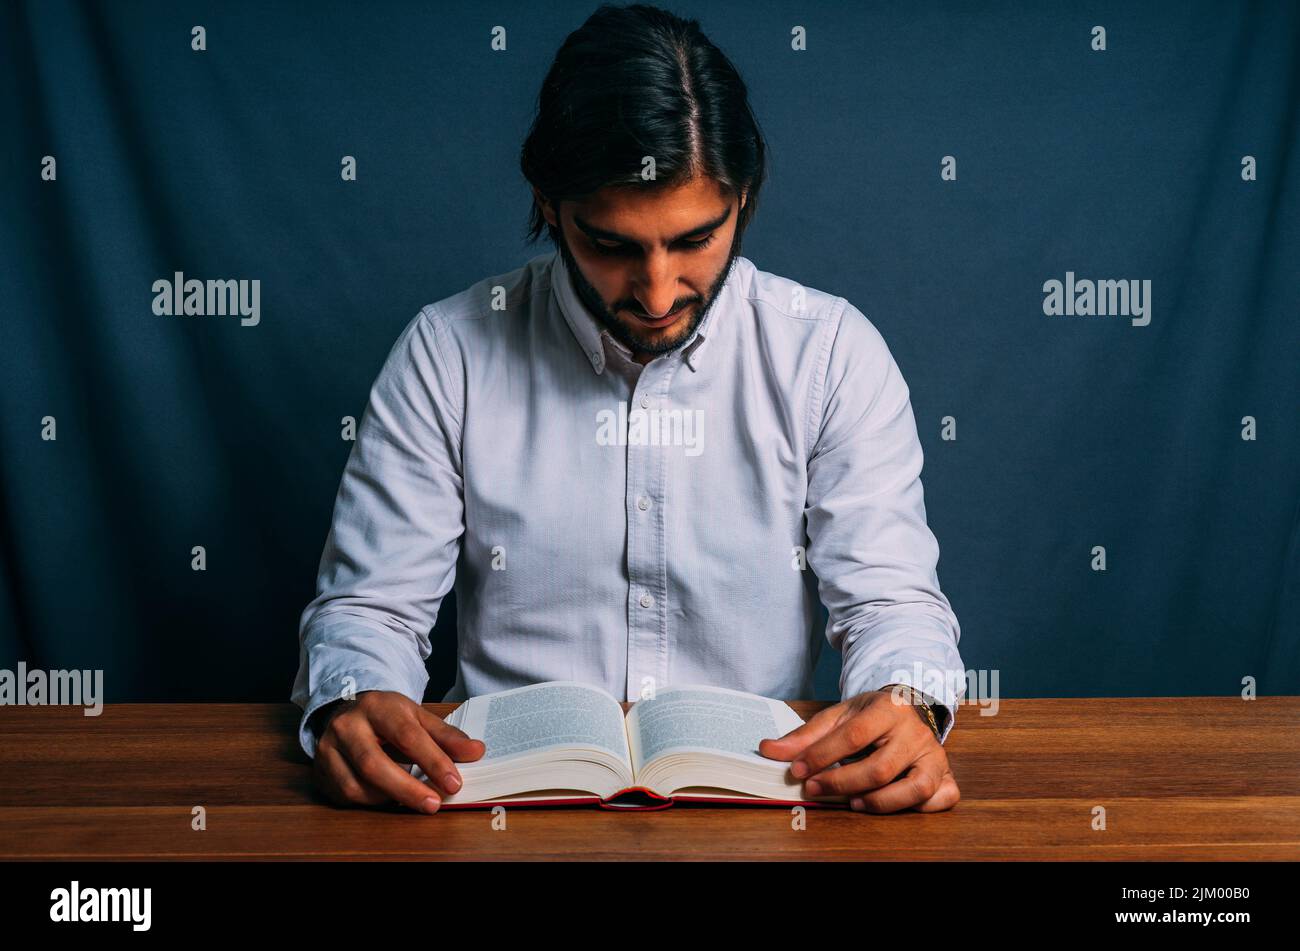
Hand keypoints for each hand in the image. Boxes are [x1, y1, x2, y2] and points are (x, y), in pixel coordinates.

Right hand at [312, 690, 485, 813]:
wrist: (345, 709)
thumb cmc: (386, 716)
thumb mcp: (417, 716)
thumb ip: (446, 736)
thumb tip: (477, 752)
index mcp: (377, 706)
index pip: (407, 735)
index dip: (433, 760)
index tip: (454, 783)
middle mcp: (347, 725)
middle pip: (374, 764)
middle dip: (407, 789)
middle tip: (434, 804)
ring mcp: (327, 749)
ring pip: (356, 786)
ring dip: (389, 798)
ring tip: (413, 797)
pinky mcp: (319, 770)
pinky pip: (345, 796)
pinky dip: (371, 801)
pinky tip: (388, 796)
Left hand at [758, 689, 958, 813]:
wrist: (908, 707)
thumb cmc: (870, 715)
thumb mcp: (838, 716)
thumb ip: (805, 735)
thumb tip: (768, 750)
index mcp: (888, 708)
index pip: (854, 736)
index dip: (823, 756)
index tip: (797, 770)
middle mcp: (916, 732)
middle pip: (881, 767)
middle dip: (842, 783)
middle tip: (813, 789)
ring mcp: (935, 755)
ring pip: (916, 787)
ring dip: (881, 802)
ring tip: (853, 803)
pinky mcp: (945, 774)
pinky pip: (942, 797)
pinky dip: (921, 808)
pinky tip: (893, 805)